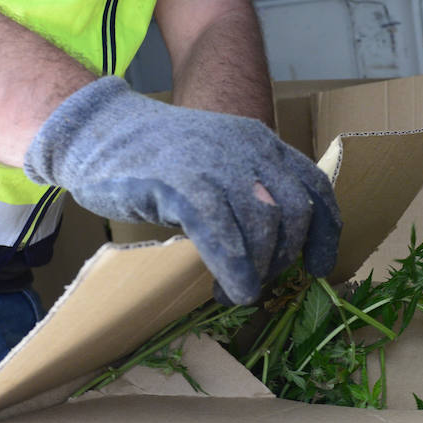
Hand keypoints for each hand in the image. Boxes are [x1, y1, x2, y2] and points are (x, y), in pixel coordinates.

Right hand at [25, 77, 341, 303]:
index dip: (324, 234)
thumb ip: (248, 191)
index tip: (318, 268)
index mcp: (262, 143)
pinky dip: (233, 265)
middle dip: (282, 259)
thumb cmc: (156, 156)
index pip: (314, 188)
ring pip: (262, 224)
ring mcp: (215, 163)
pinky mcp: (180, 181)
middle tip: (258, 284)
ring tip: (234, 292)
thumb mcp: (217, 161)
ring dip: (257, 270)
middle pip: (293, 213)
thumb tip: (272, 248)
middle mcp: (248, 149)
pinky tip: (232, 287)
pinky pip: (220, 229)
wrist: (97, 130)